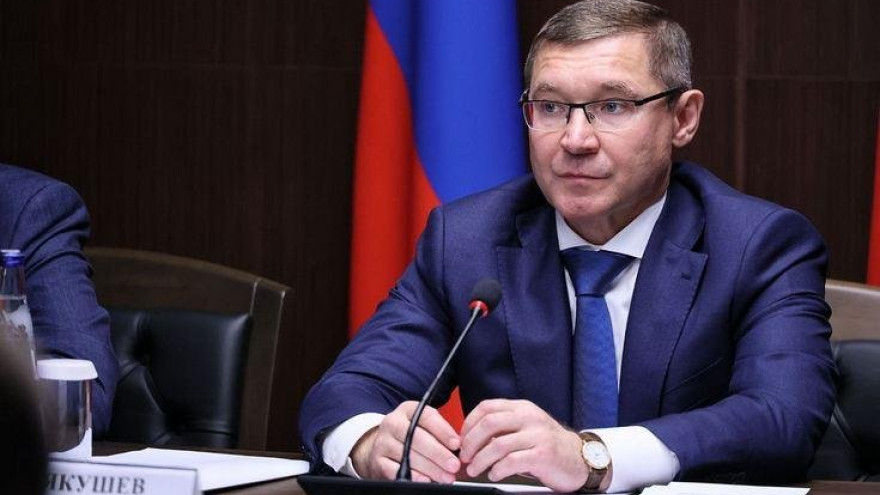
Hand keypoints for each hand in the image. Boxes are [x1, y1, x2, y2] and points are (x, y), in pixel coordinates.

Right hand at [350, 401, 461, 482]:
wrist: (381, 447)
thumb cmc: (410, 436)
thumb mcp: (424, 426)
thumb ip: (440, 433)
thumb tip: (459, 447)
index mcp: (408, 410)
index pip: (427, 416)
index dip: (443, 431)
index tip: (456, 444)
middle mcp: (393, 423)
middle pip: (417, 437)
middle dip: (439, 453)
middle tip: (454, 465)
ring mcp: (383, 441)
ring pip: (407, 455)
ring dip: (430, 468)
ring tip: (446, 476)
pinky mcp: (377, 460)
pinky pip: (395, 470)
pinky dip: (412, 476)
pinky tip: (426, 480)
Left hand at [459, 399, 588, 492]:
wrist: (579, 459)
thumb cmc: (548, 445)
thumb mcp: (526, 427)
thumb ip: (503, 428)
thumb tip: (470, 438)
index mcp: (522, 408)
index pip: (486, 407)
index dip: (468, 423)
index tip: (461, 439)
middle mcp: (529, 418)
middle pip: (488, 424)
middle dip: (470, 443)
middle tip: (464, 457)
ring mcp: (537, 435)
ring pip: (497, 445)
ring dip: (480, 460)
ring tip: (475, 469)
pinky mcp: (543, 455)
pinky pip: (511, 462)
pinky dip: (497, 470)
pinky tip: (494, 474)